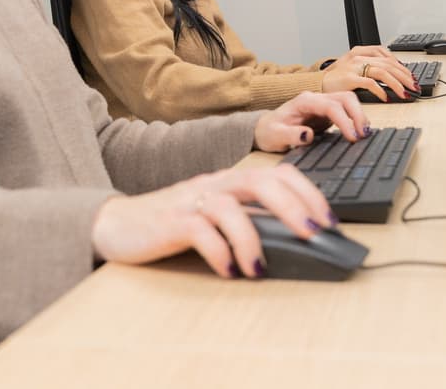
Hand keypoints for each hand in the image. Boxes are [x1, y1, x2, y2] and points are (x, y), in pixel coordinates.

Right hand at [90, 165, 336, 278]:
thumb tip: (294, 241)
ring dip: (252, 238)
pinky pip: (200, 232)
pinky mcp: (170, 222)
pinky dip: (218, 252)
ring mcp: (191, 201)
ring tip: (260, 267)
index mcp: (230, 181)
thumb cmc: (172, 223)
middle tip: (314, 234)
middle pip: (260, 181)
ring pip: (229, 207)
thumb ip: (247, 220)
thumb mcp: (215, 217)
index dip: (308, 193)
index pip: (278, 174)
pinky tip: (228, 271)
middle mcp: (214, 185)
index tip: (330, 222)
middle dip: (294, 207)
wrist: (116, 224)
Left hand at [253, 90, 368, 152]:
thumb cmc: (269, 131)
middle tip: (363, 134)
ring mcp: (322, 105)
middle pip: (344, 98)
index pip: (330, 106)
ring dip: (359, 115)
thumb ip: (290, 135)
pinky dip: (355, 119)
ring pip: (348, 101)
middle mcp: (315, 99)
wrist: (265, 129)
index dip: (344, 120)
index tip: (352, 136)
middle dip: (357, 114)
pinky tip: (359, 131)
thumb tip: (308, 135)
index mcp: (304, 101)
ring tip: (364, 133)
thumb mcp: (274, 136)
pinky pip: (346, 111)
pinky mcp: (327, 113)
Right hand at [320, 45, 418, 100]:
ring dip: (397, 83)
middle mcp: (358, 56)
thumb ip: (370, 66)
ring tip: (404, 93)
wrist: (317, 83)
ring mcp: (354, 66)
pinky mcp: (349, 78)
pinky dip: (381, 90)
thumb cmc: (336, 77)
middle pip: (388, 63)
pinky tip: (386, 97)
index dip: (401, 66)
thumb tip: (391, 75)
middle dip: (404, 76)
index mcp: (360, 51)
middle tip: (413, 87)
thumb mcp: (353, 66)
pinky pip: (370, 83)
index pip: (387, 55)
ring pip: (382, 72)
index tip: (410, 76)